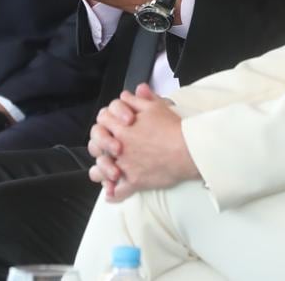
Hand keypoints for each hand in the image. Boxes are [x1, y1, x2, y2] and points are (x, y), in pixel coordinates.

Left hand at [91, 85, 198, 201]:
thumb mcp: (156, 107)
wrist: (187, 149)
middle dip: (99, 145)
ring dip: (101, 171)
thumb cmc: (173, 128)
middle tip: (109, 147)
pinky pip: (118, 192)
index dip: (106, 121)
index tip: (112, 125)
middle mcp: (119, 146)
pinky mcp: (134, 182)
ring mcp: (125, 165)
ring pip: (102, 170)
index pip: (102, 120)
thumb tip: (135, 91)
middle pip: (97, 144)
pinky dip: (114, 194)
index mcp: (122, 127)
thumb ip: (140, 99)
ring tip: (106, 172)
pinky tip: (112, 194)